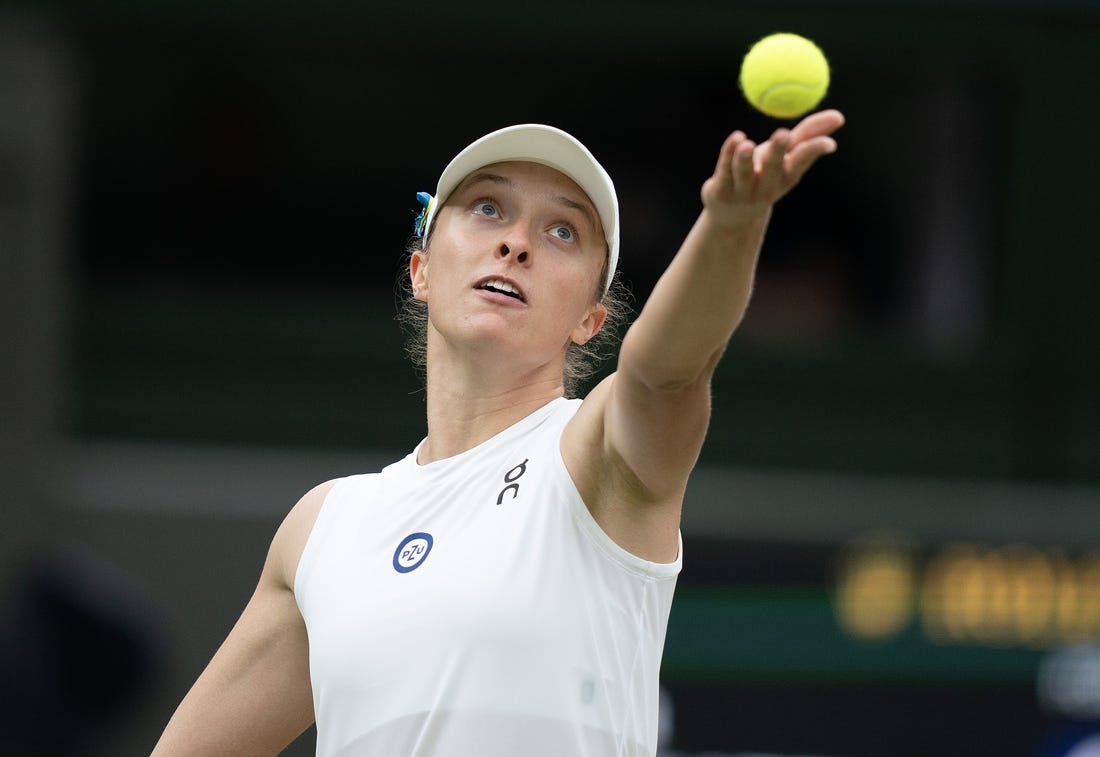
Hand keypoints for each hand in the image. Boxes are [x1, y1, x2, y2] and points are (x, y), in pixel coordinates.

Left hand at [701, 109, 844, 229]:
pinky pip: (723, 169)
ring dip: (744, 158)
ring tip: (746, 144)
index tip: (828, 144)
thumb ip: (809, 134)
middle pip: (772, 167)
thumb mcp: (787, 158)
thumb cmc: (764, 176)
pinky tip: (735, 138)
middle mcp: (766, 185)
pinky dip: (727, 153)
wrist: (733, 218)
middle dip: (777, 152)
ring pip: (743, 172)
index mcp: (786, 176)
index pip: (801, 161)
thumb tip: (840, 117)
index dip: (813, 151)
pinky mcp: (720, 191)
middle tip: (782, 134)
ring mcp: (742, 190)